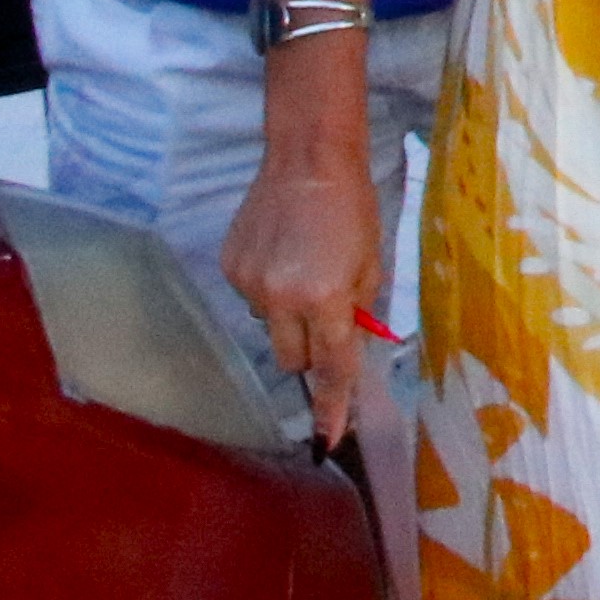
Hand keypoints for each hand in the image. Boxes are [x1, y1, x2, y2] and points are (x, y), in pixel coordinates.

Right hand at [220, 141, 386, 445]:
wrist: (308, 158)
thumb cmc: (353, 208)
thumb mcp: (370, 265)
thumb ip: (358, 314)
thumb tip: (347, 352)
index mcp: (324, 299)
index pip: (330, 369)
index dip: (331, 408)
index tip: (328, 441)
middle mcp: (281, 298)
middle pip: (293, 360)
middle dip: (310, 350)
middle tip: (326, 314)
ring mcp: (249, 284)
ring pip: (271, 330)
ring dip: (289, 316)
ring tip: (303, 268)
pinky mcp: (229, 267)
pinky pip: (253, 299)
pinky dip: (269, 289)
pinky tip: (282, 253)